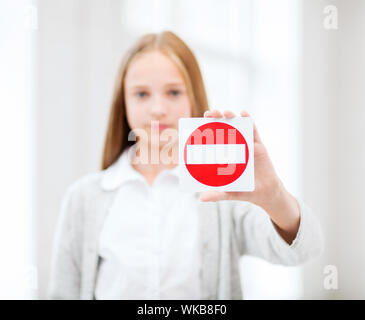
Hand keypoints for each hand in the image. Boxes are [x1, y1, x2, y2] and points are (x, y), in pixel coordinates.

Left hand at [199, 109, 300, 242]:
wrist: (265, 193)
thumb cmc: (245, 190)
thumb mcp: (229, 193)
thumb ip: (217, 195)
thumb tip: (201, 198)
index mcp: (224, 155)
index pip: (213, 139)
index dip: (205, 129)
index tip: (197, 123)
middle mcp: (234, 147)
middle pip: (223, 128)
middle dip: (216, 118)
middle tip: (210, 114)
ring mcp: (246, 144)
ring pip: (238, 126)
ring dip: (231, 116)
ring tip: (226, 112)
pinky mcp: (259, 145)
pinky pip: (254, 130)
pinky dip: (249, 120)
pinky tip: (244, 113)